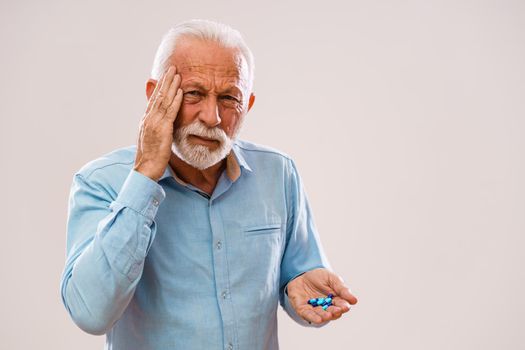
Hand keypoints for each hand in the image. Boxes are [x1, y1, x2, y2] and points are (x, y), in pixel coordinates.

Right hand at [134, 65, 182, 180]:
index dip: (160, 87)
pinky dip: (175, 100)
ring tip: (177, 73)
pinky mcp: (162, 129)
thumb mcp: (154, 140)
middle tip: (172, 68)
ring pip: (163, 100)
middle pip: (158, 95)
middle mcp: (149, 119)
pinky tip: (181, 91)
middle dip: (165, 81)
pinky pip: (170, 112)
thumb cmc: (151, 159)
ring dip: (171, 85)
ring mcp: (154, 123)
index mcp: (146, 121)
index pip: (154, 99)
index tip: (165, 76)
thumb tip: (164, 125)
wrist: (146, 169)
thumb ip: (158, 129)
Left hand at [286, 268, 357, 324]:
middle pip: (331, 312)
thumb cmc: (319, 276)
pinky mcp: (302, 309)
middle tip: (338, 310)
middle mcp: (325, 307)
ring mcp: (313, 309)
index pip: (340, 305)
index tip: (346, 306)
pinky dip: (312, 317)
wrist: (301, 272)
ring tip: (328, 316)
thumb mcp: (332, 279)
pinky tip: (318, 319)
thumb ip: (342, 289)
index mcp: (334, 300)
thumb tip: (354, 300)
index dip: (343, 306)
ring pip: (320, 315)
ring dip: (324, 316)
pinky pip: (307, 315)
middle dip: (335, 312)